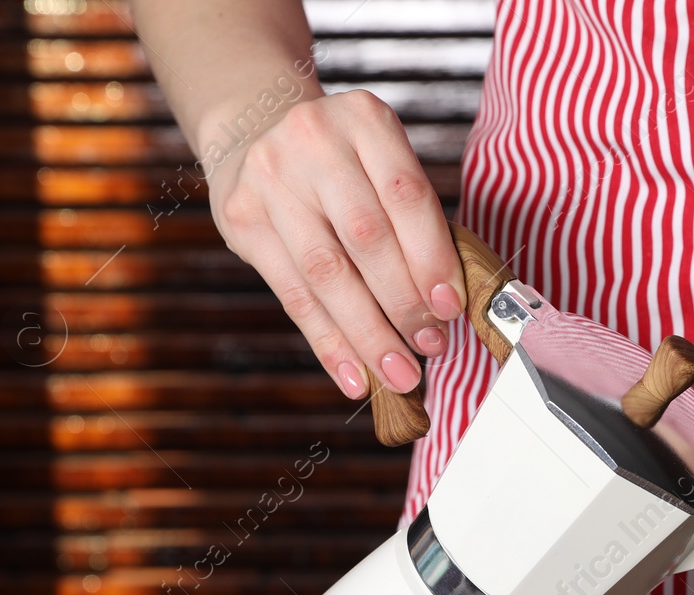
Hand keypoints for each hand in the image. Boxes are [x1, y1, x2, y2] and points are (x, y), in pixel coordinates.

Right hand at [206, 90, 465, 398]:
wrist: (256, 131)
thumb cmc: (342, 163)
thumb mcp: (382, 163)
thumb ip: (414, 221)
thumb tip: (447, 306)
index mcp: (364, 119)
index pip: (406, 196)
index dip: (432, 259)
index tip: (451, 308)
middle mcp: (313, 141)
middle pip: (366, 237)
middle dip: (404, 303)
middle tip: (429, 346)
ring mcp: (270, 178)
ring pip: (327, 273)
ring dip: (368, 334)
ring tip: (398, 372)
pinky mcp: (241, 219)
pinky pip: (293, 295)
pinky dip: (328, 342)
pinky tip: (353, 375)